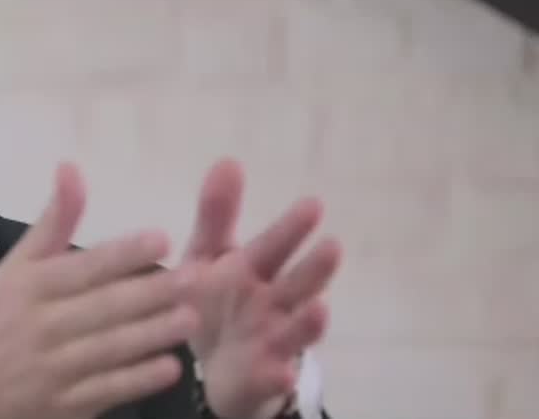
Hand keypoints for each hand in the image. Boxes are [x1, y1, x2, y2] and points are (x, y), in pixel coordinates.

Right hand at [0, 163, 200, 418]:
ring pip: (110, 348)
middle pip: (104, 307)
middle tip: (196, 277)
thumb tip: (71, 168)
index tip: (162, 238)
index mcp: (30, 287)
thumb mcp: (14, 270)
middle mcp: (41, 325)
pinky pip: (106, 390)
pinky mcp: (63, 406)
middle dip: (152, 292)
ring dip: (153, 333)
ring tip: (191, 317)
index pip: (83, 267)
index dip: (123, 253)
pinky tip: (169, 367)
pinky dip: (138, 379)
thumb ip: (53, 223)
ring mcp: (52, 370)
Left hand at [179, 159, 341, 418]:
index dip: (291, 228)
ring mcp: (271, 339)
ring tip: (320, 309)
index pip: (274, 245)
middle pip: (295, 283)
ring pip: (294, 329)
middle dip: (313, 268)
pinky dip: (279, 376)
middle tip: (333, 248)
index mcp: (253, 269)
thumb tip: (228, 160)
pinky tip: (284, 373)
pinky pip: (273, 377)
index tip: (313, 204)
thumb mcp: (207, 255)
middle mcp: (270, 301)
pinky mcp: (262, 375)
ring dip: (308, 322)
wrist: (205, 362)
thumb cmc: (213, 297)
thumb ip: (217, 214)